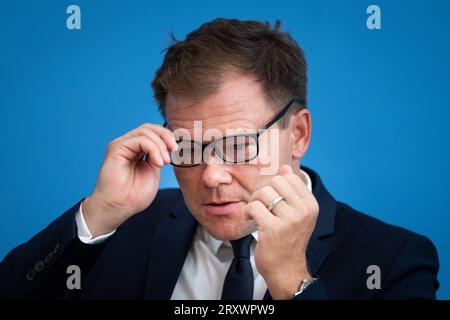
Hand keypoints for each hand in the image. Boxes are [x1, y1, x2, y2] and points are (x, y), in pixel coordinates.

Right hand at [83, 123, 177, 236]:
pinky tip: (157, 162)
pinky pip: (139, 139)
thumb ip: (159, 157)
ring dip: (160, 145)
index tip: (177, 150)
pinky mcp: (116, 149)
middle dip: (166, 136)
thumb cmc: (133, 195)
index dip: (167, 136)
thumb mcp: (154, 172)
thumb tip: (170, 146)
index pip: (153, 132)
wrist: (118, 208)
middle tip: (174, 151)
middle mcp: (127, 144)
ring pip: (145, 131)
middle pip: (149, 127)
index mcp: (136, 150)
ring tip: (164, 162)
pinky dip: (153, 148)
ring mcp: (121, 145)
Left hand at [245, 164, 318, 298]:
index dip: (275, 184)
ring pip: (263, 193)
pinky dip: (248, 212)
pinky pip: (254, 207)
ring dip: (254, 201)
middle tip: (260, 205)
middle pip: (275, 182)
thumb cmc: (288, 240)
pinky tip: (250, 220)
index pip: (289, 177)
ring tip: (254, 213)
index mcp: (311, 205)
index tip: (271, 198)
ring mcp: (290, 220)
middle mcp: (304, 211)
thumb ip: (292, 192)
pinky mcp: (273, 229)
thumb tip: (284, 168)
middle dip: (263, 191)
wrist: (286, 269)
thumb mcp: (298, 215)